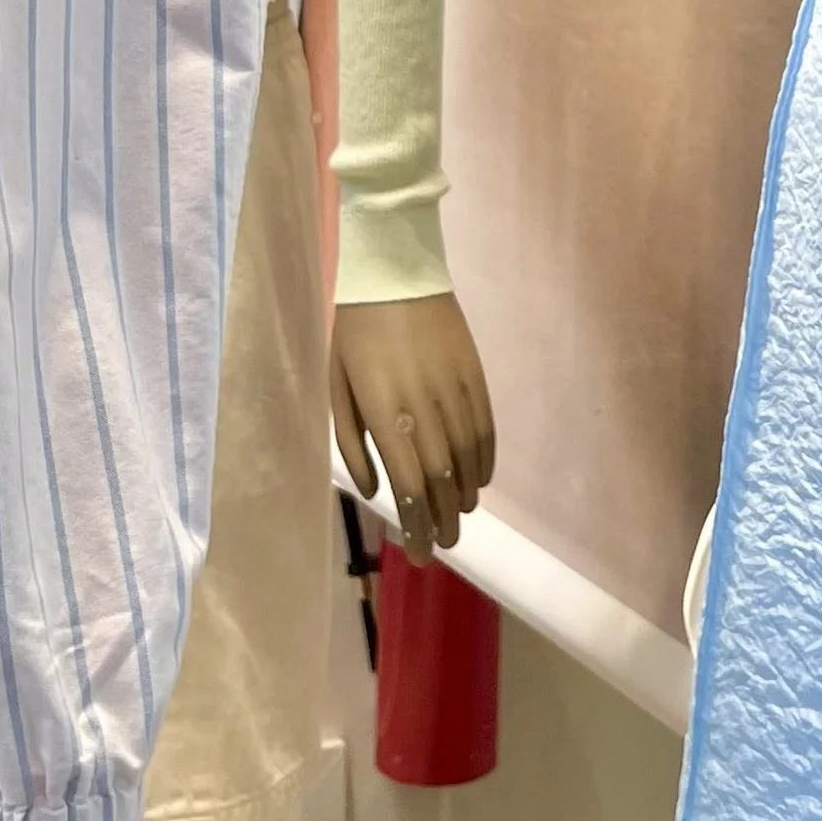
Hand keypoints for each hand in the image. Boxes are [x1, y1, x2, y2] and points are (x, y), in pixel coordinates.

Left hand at [329, 291, 494, 564]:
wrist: (395, 268)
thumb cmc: (355, 331)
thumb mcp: (337, 386)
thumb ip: (353, 443)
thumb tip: (375, 490)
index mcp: (381, 409)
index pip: (407, 484)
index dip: (417, 524)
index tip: (421, 552)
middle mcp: (422, 404)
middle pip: (440, 478)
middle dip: (442, 520)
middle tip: (443, 546)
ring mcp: (453, 387)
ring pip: (467, 456)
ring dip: (464, 495)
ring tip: (459, 518)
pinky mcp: (474, 372)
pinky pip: (485, 426)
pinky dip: (484, 459)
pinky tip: (479, 479)